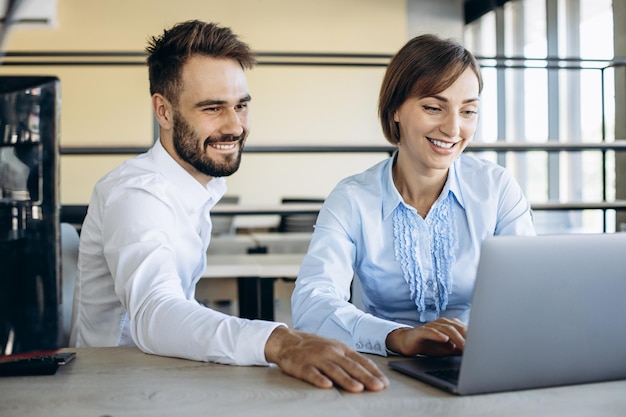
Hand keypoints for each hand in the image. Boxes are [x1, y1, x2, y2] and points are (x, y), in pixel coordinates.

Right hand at [264, 326, 388, 392]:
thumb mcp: (334, 348)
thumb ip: (349, 359)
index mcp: (341, 348)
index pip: (361, 360)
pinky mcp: (301, 366)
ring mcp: (316, 359)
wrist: (287, 341)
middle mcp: (330, 352)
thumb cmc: (314, 347)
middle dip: (366, 377)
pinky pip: (311, 373)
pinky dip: (319, 379)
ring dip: (346, 379)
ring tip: (358, 388)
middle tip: (378, 387)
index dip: (373, 372)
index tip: (384, 382)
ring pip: (334, 370)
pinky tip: (327, 386)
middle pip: (350, 366)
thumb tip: (370, 372)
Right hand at [385, 318, 466, 356]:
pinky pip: (430, 331)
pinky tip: (444, 339)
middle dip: (466, 337)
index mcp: (450, 325)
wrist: (408, 343)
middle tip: (474, 347)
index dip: (473, 337)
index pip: (464, 329)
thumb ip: (459, 349)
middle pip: (457, 328)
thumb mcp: (448, 349)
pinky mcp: (420, 331)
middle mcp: (441, 323)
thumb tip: (474, 352)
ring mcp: (431, 326)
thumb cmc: (430, 345)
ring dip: (456, 337)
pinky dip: (438, 335)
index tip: (481, 345)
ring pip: (446, 329)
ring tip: (463, 345)